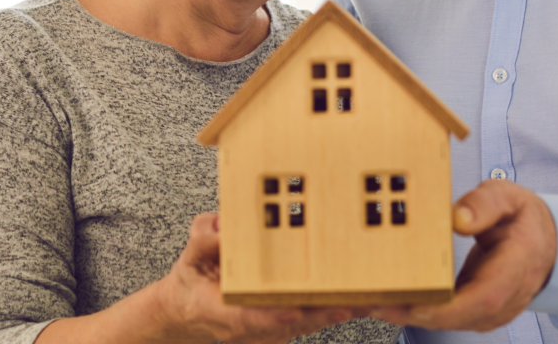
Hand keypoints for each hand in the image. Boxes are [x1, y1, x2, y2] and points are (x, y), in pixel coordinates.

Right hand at [152, 213, 357, 343]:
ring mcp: (269, 331)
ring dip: (337, 311)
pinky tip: (361, 298)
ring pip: (308, 324)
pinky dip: (335, 308)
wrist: (188, 312)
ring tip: (369, 298)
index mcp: (223, 312)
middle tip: (352, 301)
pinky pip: (312, 319)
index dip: (273, 316)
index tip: (292, 311)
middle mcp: (250, 327)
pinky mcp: (283, 327)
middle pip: (291, 324)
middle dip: (322, 313)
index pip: (250, 317)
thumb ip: (203, 241)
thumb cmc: (191, 283)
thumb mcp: (188, 258)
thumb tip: (220, 226)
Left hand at [370, 180, 556, 332]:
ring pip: (451, 322)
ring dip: (412, 315)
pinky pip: (448, 318)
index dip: (450, 307)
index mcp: (518, 264)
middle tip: (377, 302)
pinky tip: (392, 301)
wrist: (542, 242)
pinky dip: (419, 312)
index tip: (417, 304)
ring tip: (374, 301)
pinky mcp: (479, 313)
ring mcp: (494, 309)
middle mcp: (508, 295)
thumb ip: (485, 203)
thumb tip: (458, 219)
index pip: (486, 296)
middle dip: (417, 313)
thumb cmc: (522, 219)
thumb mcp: (508, 196)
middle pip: (462, 316)